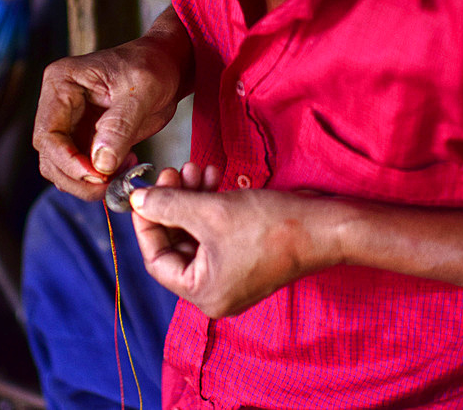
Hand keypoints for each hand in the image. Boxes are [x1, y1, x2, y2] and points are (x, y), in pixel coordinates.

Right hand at [32, 36, 182, 199]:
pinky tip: (125, 167)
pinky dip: (100, 177)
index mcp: (62, 82)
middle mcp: (58, 103)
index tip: (98, 176)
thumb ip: (120, 126)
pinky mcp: (84, 137)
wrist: (166, 65)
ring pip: (62, 167)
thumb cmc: (153, 66)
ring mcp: (69, 122)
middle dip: (77, 177)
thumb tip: (100, 164)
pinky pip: (82, 167)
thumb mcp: (143, 90)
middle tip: (110, 185)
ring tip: (123, 172)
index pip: (48, 133)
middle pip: (50, 156)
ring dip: (88, 181)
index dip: (68, 161)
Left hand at [131, 165, 342, 317]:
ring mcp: (233, 275)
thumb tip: (138, 200)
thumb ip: (168, 205)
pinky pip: (217, 233)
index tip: (143, 194)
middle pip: (177, 244)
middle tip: (173, 172)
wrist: (325, 226)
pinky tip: (214, 177)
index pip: (157, 259)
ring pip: (197, 234)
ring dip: (193, 199)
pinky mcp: (248, 257)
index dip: (147, 223)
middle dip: (174, 204)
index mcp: (203, 293)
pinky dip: (212, 206)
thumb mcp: (211, 211)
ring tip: (196, 168)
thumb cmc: (272, 226)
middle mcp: (216, 291)